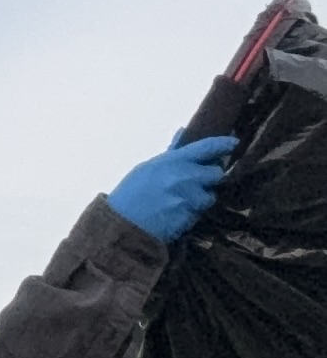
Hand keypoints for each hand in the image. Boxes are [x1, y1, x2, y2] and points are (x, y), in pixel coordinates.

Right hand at [106, 134, 236, 244]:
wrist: (123, 225)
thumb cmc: (131, 193)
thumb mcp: (148, 168)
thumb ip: (171, 153)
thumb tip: (182, 132)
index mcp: (173, 161)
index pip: (207, 147)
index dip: (224, 143)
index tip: (234, 142)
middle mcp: (186, 178)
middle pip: (216, 174)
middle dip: (211, 177)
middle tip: (201, 180)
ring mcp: (190, 200)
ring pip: (209, 196)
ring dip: (202, 198)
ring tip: (184, 200)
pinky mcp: (191, 219)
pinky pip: (199, 213)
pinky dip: (191, 212)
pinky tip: (176, 213)